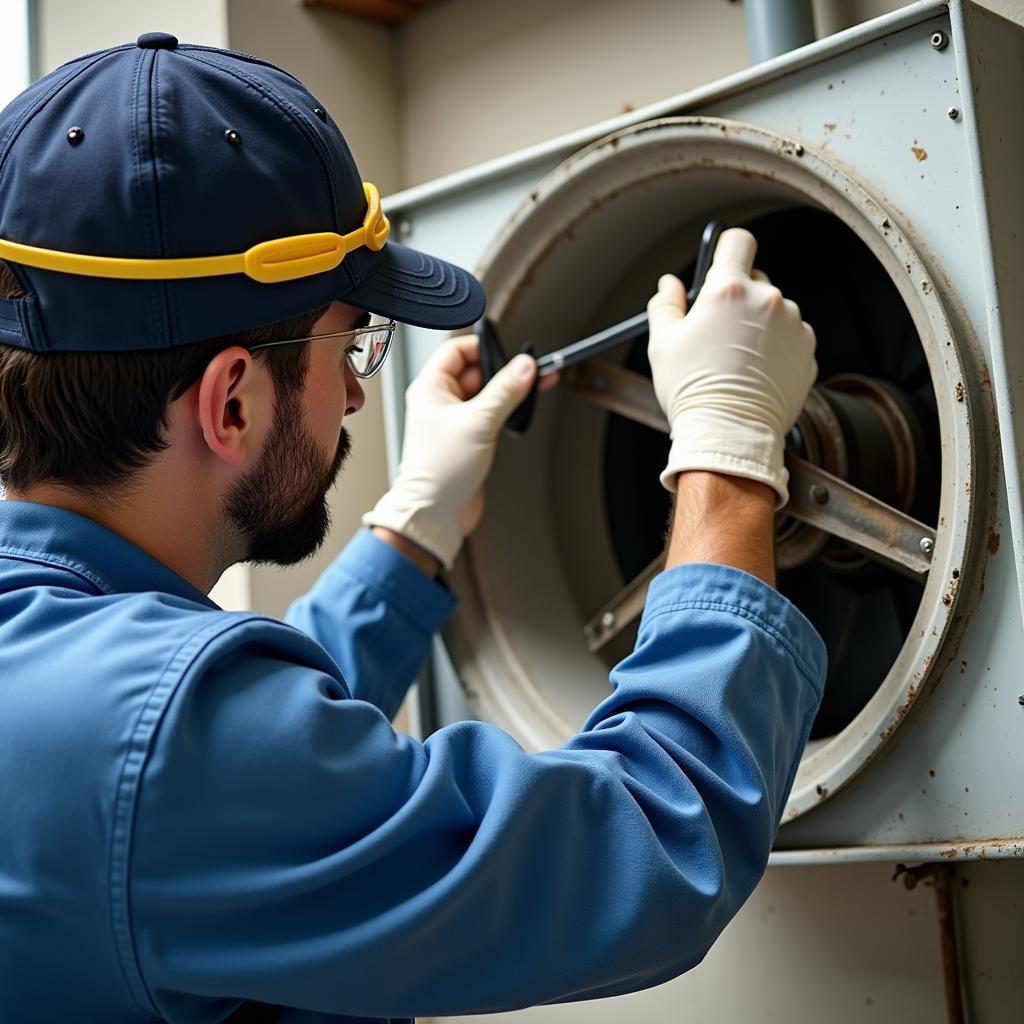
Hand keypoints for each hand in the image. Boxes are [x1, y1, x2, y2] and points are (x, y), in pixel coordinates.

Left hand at [363, 335, 538, 569]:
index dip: (484, 347)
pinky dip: (505, 411)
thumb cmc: (439, 472)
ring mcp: (454, 420)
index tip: (509, 353)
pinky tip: (519, 413)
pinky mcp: (468, 438)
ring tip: (530, 392)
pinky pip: (489, 415)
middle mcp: (440, 401)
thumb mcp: (479, 423)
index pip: (457, 349)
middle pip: (476, 371)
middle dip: (503, 372)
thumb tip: (525, 366)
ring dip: (507, 393)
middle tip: (529, 374)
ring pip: (485, 394)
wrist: (436, 513)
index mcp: (430, 388)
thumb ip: (505, 391)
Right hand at [647, 228, 816, 505]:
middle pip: (755, 278)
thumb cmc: (693, 390)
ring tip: (737, 360)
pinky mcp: (808, 351)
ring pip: (773, 310)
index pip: (737, 241)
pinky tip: (756, 373)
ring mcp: (793, 325)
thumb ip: (666, 305)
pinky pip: (790, 337)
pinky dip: (776, 348)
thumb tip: (669, 285)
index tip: (719, 264)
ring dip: (758, 325)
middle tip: (718, 331)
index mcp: (728, 290)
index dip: (726, 250)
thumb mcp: (663, 344)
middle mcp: (767, 299)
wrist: (730, 433)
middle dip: (737, 298)